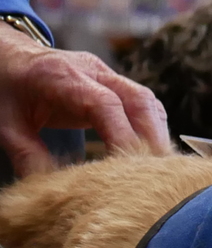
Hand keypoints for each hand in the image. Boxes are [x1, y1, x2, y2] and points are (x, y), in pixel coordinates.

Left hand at [0, 24, 169, 174]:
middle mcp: (91, 70)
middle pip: (138, 100)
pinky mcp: (114, 83)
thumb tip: (51, 189)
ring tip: (160, 166)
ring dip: (157, 133)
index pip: (105, 104)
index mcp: (61, 76)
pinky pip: (143, 103)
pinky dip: (151, 127)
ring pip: (146, 101)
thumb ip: (28, 155)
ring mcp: (106, 74)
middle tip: (159, 171)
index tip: (129, 168)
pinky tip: (152, 150)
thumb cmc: (6, 89)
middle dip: (153, 136)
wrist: (8, 58)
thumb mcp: (8, 125)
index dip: (123, 136)